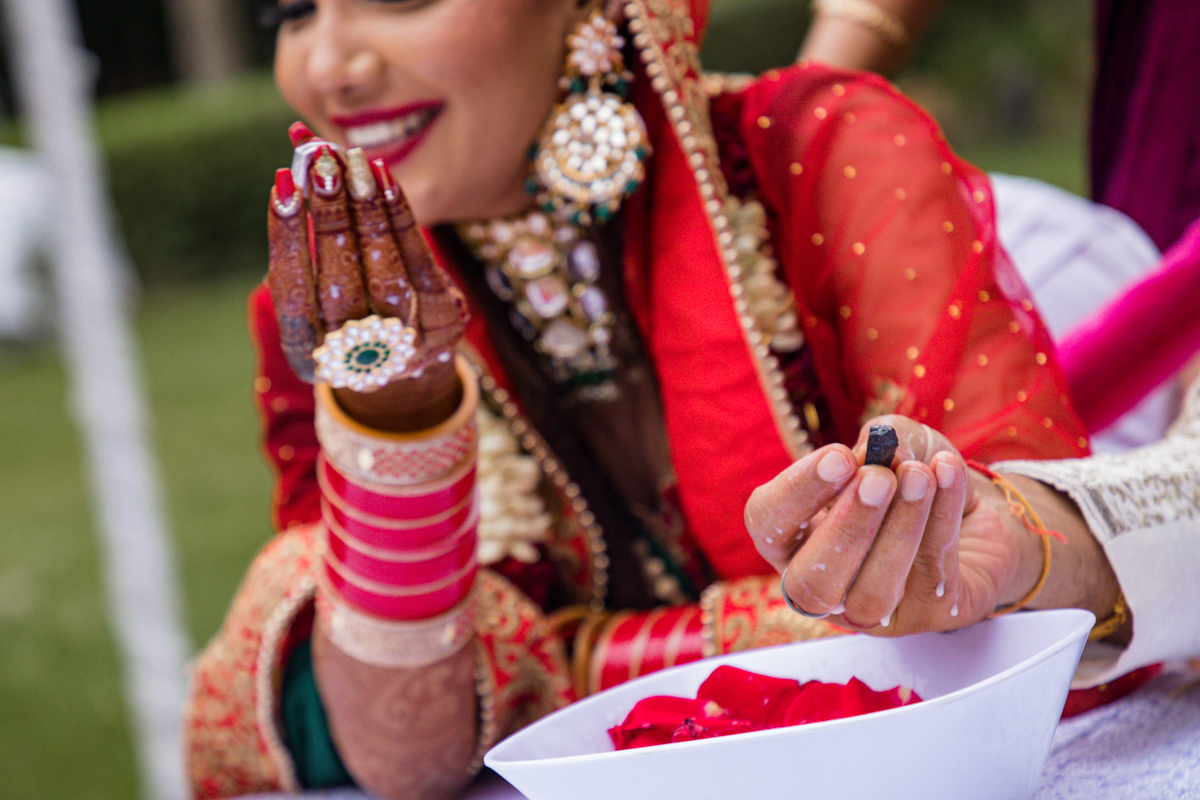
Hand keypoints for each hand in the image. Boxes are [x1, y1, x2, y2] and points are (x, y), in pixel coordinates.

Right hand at [267, 131, 468, 430]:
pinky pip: (421, 266)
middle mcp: (354, 358)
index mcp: (308, 355)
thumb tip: (300, 137)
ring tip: (355, 164)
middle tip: (322, 165)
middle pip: (339, 285)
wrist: (407, 366)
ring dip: (368, 215)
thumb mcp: (316, 282)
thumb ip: (305, 224)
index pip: (292, 295)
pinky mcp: (441, 322)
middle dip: (330, 219)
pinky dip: (401, 220)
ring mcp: (403, 344)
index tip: (281, 185)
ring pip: (384, 276)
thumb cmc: (347, 311)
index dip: (286, 239)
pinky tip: (386, 181)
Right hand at [745, 415, 1041, 634]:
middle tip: (878, 478)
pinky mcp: (927, 616)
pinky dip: (941, 519)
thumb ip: (883, 441)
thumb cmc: (915, 475)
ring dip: (897, 530)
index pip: (768, 524)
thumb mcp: (897, 443)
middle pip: (809, 583)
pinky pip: (930, 574)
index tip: (839, 457)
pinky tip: (947, 473)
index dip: (798, 492)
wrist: (975, 512)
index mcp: (793, 538)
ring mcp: (872, 610)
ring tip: (919, 474)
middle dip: (845, 528)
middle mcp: (821, 584)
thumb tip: (876, 453)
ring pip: (872, 591)